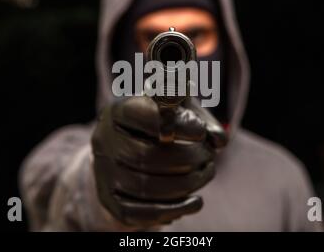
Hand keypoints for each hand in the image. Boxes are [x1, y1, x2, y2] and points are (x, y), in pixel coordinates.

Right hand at [91, 96, 226, 227]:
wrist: (130, 149)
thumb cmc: (160, 125)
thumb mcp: (178, 111)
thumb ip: (200, 118)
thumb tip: (219, 139)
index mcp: (118, 111)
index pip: (142, 115)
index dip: (173, 124)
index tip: (200, 130)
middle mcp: (104, 140)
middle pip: (146, 156)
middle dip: (187, 158)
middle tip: (209, 156)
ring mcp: (104, 172)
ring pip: (145, 187)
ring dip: (185, 184)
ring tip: (206, 173)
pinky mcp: (109, 199)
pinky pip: (140, 213)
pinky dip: (173, 209)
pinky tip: (195, 201)